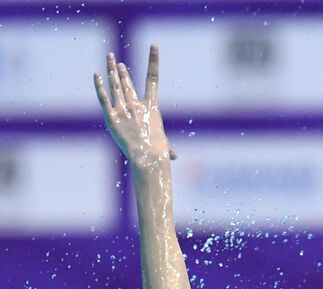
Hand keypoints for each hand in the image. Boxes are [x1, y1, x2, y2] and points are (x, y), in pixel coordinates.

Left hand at [94, 45, 177, 169]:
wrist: (147, 155)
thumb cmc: (158, 152)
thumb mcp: (164, 146)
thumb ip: (167, 148)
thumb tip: (174, 156)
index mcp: (151, 106)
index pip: (153, 78)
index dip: (154, 60)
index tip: (154, 46)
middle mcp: (136, 104)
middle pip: (128, 82)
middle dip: (123, 72)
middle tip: (118, 64)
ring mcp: (123, 109)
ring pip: (115, 86)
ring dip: (111, 71)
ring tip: (109, 58)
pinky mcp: (111, 117)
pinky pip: (103, 98)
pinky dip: (99, 86)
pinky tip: (96, 75)